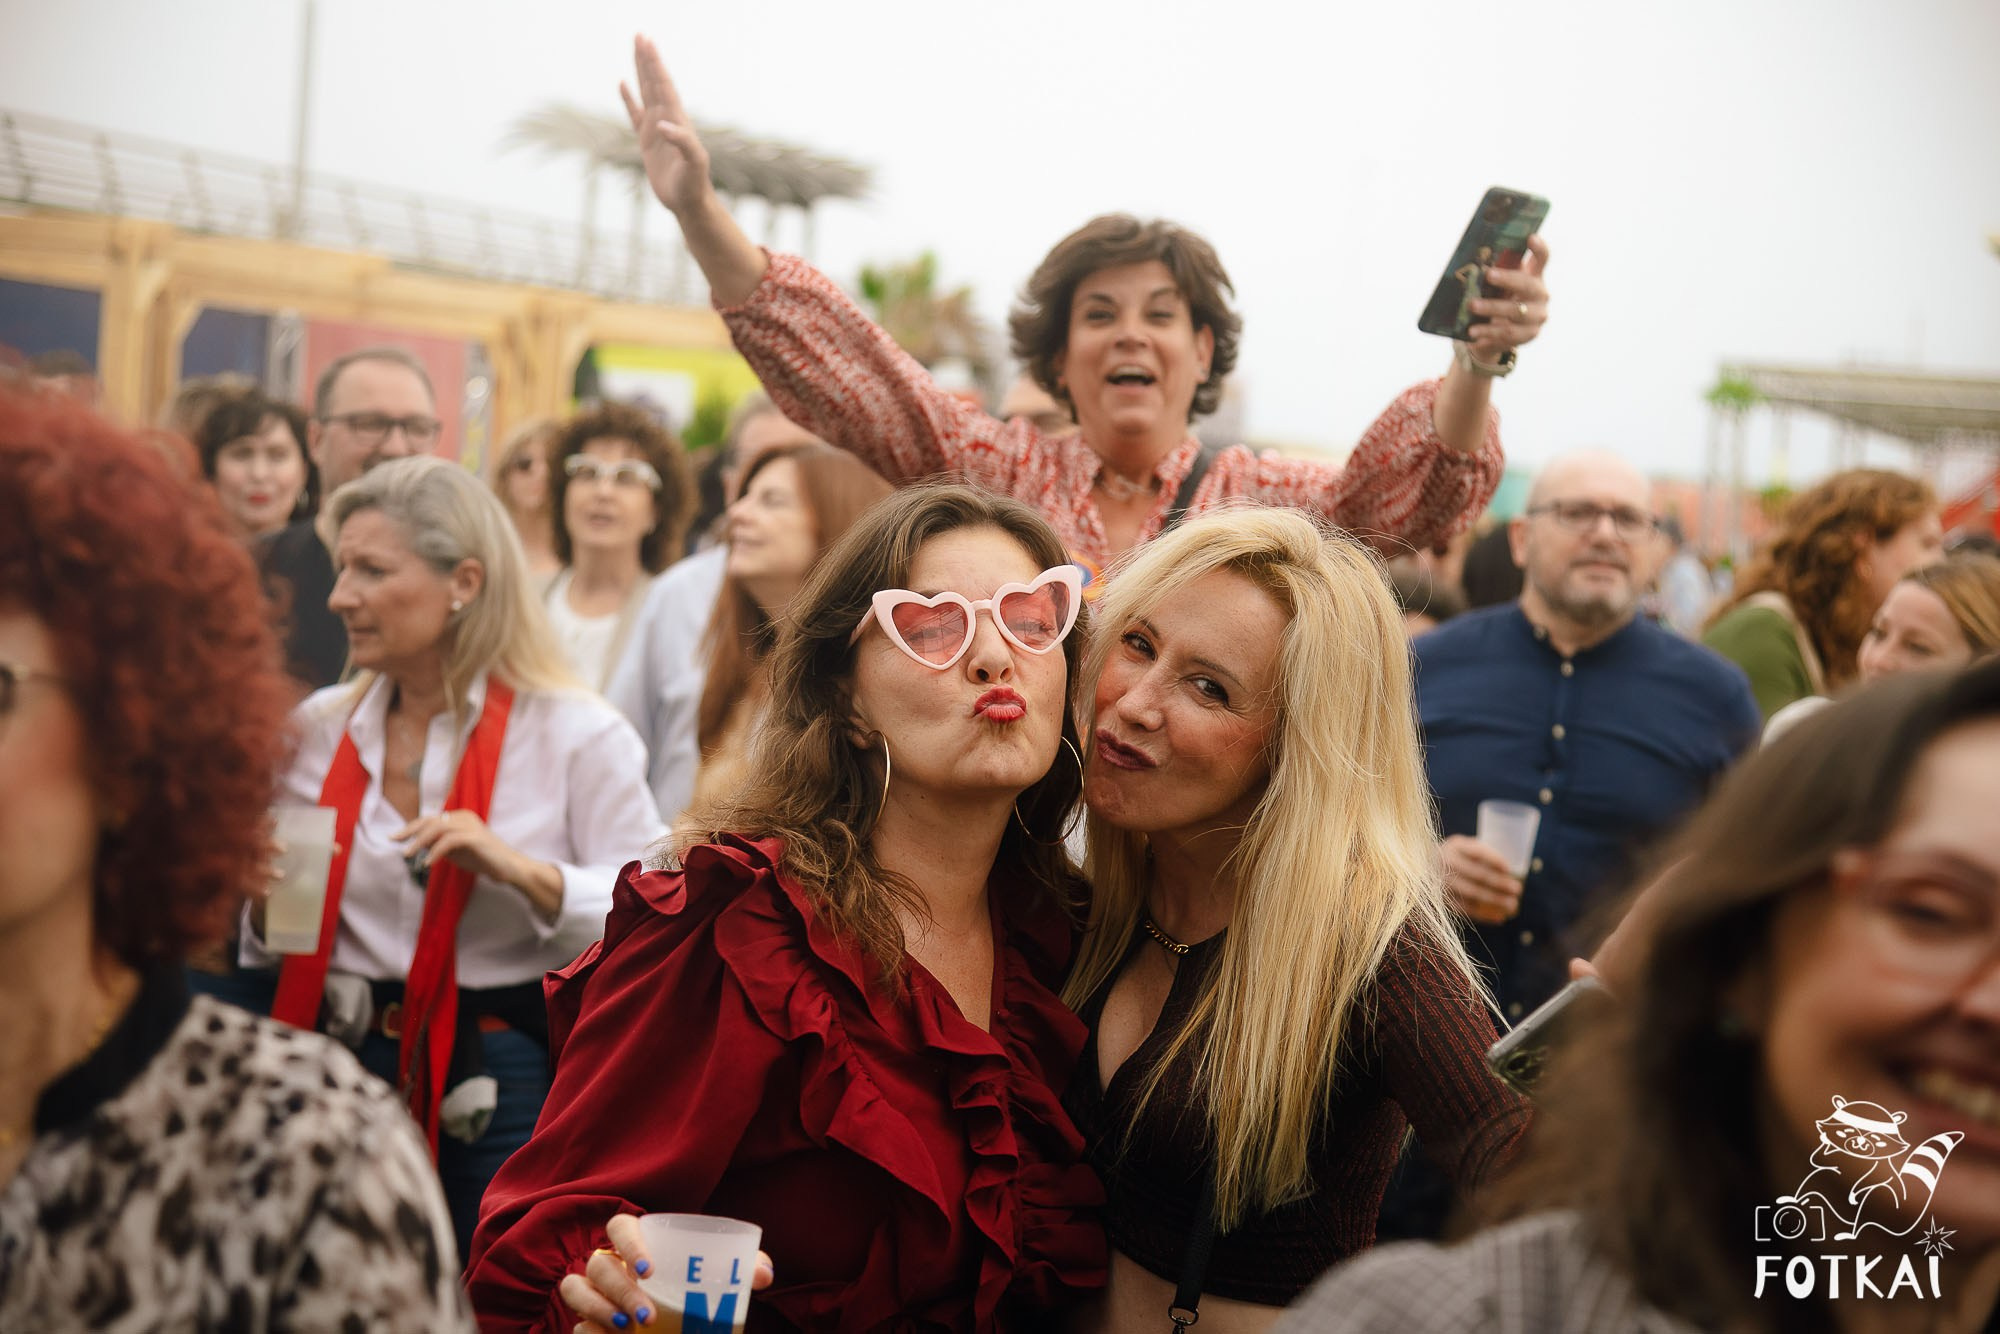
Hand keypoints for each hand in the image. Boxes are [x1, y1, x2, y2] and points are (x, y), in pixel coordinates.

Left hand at [395, 809, 522, 887]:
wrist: (509, 868)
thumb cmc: (484, 859)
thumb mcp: (456, 850)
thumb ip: (439, 844)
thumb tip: (416, 842)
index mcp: (460, 817)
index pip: (430, 819)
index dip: (410, 828)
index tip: (394, 838)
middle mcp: (465, 817)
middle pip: (431, 820)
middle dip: (410, 831)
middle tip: (395, 843)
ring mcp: (471, 826)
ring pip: (438, 827)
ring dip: (420, 842)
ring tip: (408, 855)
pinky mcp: (475, 838)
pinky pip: (449, 841)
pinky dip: (436, 852)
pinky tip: (427, 863)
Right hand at [559, 1214, 774, 1330]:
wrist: (684, 1319)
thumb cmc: (695, 1284)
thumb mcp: (720, 1277)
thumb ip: (744, 1269)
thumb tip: (764, 1275)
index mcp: (639, 1242)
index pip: (620, 1226)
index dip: (628, 1242)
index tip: (650, 1270)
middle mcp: (610, 1262)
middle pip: (598, 1263)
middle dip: (620, 1289)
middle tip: (648, 1313)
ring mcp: (593, 1291)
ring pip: (575, 1289)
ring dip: (597, 1308)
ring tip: (628, 1328)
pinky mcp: (587, 1320)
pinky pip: (575, 1324)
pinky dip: (587, 1330)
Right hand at [620, 35, 711, 217]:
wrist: (689, 202)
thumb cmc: (694, 183)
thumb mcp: (694, 163)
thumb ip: (682, 142)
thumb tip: (662, 125)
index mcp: (677, 119)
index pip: (663, 85)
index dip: (655, 64)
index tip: (647, 43)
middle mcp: (667, 119)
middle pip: (654, 82)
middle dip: (647, 59)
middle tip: (640, 36)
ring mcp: (656, 128)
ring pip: (646, 93)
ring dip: (640, 71)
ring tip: (635, 50)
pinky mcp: (647, 141)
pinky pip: (634, 114)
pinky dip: (628, 99)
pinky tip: (623, 83)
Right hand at [1440, 835, 1523, 923]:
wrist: (1424, 868)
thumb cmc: (1457, 857)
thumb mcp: (1466, 847)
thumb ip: (1483, 854)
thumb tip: (1509, 873)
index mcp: (1455, 846)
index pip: (1478, 852)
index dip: (1495, 861)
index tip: (1509, 870)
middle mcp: (1446, 862)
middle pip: (1477, 874)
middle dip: (1500, 884)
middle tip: (1518, 890)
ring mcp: (1441, 882)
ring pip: (1472, 893)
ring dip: (1495, 901)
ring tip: (1512, 906)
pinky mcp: (1442, 899)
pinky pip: (1465, 909)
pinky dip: (1483, 915)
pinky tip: (1499, 918)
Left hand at [1466, 234, 1550, 360]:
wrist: (1498, 333)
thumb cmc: (1497, 299)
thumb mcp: (1496, 285)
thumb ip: (1492, 274)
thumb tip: (1469, 263)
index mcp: (1534, 276)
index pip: (1542, 259)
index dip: (1539, 248)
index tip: (1531, 237)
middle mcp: (1540, 294)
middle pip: (1527, 284)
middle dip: (1507, 279)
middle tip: (1488, 274)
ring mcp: (1537, 315)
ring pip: (1515, 311)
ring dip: (1492, 307)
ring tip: (1472, 305)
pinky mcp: (1528, 334)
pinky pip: (1507, 333)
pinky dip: (1488, 331)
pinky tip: (1473, 331)